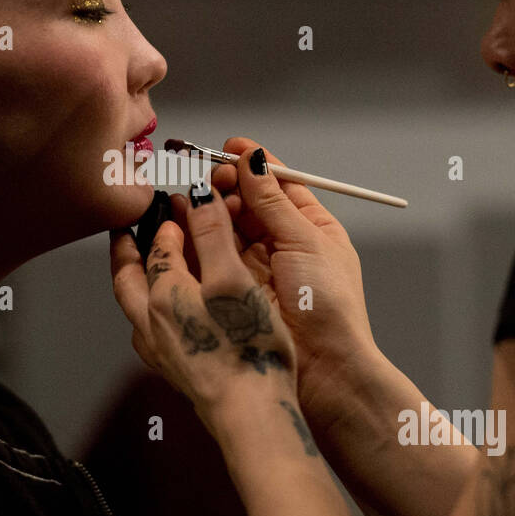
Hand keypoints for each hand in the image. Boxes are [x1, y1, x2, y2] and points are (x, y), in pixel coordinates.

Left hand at [110, 179, 298, 426]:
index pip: (156, 246)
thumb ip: (212, 235)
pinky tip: (167, 316)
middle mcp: (152, 323)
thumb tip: (197, 198)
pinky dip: (151, 312)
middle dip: (126, 249)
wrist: (250, 414)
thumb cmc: (245, 350)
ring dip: (136, 281)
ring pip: (135, 306)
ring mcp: (161, 350)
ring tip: (144, 267)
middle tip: (126, 231)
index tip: (175, 203)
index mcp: (164, 295)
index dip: (165, 220)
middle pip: (128, 277)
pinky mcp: (176, 371)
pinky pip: (150, 332)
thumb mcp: (233, 280)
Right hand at [198, 138, 380, 431]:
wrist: (325, 367)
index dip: (255, 164)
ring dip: (210, 208)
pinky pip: (215, 253)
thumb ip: (274, 202)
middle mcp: (285, 243)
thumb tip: (254, 160)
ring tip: (189, 195)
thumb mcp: (305, 242)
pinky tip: (185, 223)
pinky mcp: (238, 286)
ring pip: (229, 226)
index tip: (230, 148)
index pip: (280, 183)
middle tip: (205, 175)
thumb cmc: (328, 305)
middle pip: (250, 202)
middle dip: (227, 184)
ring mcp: (260, 265)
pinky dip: (199, 236)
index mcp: (313, 227)